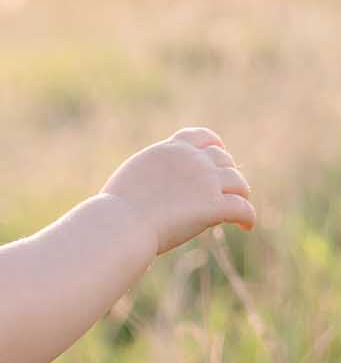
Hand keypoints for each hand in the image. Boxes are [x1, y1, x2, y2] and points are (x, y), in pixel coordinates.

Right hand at [102, 127, 254, 257]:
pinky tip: (246, 226)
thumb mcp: (132, 179)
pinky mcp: (213, 206)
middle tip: (227, 191)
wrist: (120, 223)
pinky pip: (242, 208)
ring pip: (238, 183)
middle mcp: (192, 160)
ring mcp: (205, 182)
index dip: (215, 146)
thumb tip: (154, 189)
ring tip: (239, 206)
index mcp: (170, 150)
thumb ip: (151, 176)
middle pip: (223, 160)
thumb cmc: (115, 211)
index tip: (218, 156)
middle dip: (227, 174)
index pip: (202, 137)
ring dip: (240, 194)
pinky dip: (247, 216)